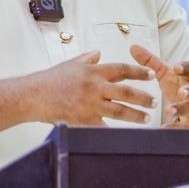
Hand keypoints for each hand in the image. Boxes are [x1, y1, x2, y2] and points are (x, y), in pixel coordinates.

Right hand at [32, 50, 156, 125]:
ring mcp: (90, 104)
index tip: (151, 75)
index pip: (122, 69)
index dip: (139, 72)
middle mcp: (95, 87)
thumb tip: (98, 53)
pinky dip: (114, 131)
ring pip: (119, 110)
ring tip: (147, 118)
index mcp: (94, 72)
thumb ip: (88, 58)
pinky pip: (103, 126)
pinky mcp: (84, 120)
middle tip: (154, 101)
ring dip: (135, 115)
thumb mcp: (71, 63)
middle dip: (143, 97)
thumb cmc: (51, 79)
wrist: (34, 95)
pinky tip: (124, 134)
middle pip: (126, 91)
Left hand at [129, 44, 188, 127]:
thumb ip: (151, 62)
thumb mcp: (166, 74)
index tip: (176, 67)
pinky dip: (178, 128)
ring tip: (169, 111)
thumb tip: (132, 47)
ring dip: (183, 110)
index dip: (185, 68)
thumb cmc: (180, 86)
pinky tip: (165, 128)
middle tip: (181, 92)